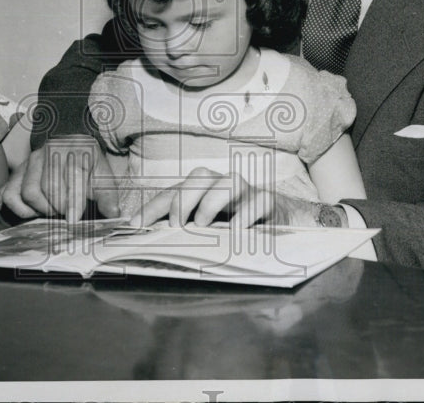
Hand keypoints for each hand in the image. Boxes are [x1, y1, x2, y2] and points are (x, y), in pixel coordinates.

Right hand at [0, 138, 119, 222]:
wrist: (69, 141)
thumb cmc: (86, 161)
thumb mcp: (102, 172)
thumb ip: (108, 194)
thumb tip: (114, 213)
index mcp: (74, 152)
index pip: (71, 178)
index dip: (72, 201)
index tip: (73, 218)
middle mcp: (49, 154)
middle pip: (48, 188)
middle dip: (59, 207)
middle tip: (68, 214)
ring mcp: (30, 163)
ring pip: (28, 192)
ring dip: (41, 209)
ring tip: (53, 211)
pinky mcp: (17, 172)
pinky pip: (9, 194)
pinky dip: (20, 208)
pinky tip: (33, 212)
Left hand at [130, 167, 317, 228]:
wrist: (288, 224)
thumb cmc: (243, 228)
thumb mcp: (214, 230)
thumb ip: (190, 233)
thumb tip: (158, 246)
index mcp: (205, 192)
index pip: (175, 191)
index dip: (154, 206)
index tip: (134, 225)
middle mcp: (224, 185)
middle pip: (200, 177)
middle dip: (182, 198)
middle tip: (173, 225)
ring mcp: (248, 191)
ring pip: (228, 182)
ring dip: (210, 202)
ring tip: (200, 225)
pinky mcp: (270, 202)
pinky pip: (258, 202)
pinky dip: (246, 215)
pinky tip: (238, 231)